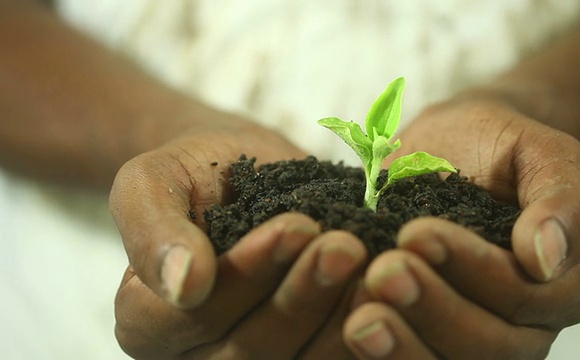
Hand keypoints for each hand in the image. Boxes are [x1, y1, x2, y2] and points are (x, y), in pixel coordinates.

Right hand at [110, 122, 367, 358]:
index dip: (246, 276)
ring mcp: (248, 359)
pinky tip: (386, 291)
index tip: (296, 226)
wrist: (240, 172)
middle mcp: (196, 356)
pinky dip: (360, 330)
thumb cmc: (195, 172)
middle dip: (301, 296)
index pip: (192, 317)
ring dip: (337, 317)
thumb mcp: (154, 180)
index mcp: (147, 324)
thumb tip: (182, 285)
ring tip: (373, 264)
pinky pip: (326, 356)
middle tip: (345, 245)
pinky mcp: (295, 352)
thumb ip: (152, 229)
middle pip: (248, 350)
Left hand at [342, 96, 579, 358]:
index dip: (474, 270)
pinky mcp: (430, 337)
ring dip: (403, 345)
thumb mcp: (535, 149)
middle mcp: (525, 325)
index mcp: (563, 284)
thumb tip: (547, 258)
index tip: (417, 231)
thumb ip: (561, 196)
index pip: (527, 297)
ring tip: (360, 318)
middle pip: (490, 346)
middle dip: (433, 308)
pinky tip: (349, 327)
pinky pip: (414, 359)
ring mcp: (476, 338)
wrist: (444, 150)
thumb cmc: (492, 145)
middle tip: (382, 271)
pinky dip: (384, 352)